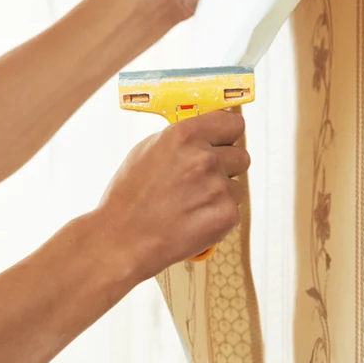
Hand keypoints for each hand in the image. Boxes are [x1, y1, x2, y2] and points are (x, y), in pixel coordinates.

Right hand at [93, 110, 249, 278]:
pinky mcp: (226, 215)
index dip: (226, 135)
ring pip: (237, 186)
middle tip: (200, 182)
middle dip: (225, 168)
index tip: (222, 142)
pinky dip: (217, 217)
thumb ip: (182, 140)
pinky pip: (233, 210)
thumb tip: (205, 134)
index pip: (232, 123)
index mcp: (184, 135)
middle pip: (241, 156)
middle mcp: (204, 158)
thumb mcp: (147, 151)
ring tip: (190, 205)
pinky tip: (192, 220)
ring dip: (221, 195)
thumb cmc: (128, 198)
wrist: (122, 239)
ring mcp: (217, 187)